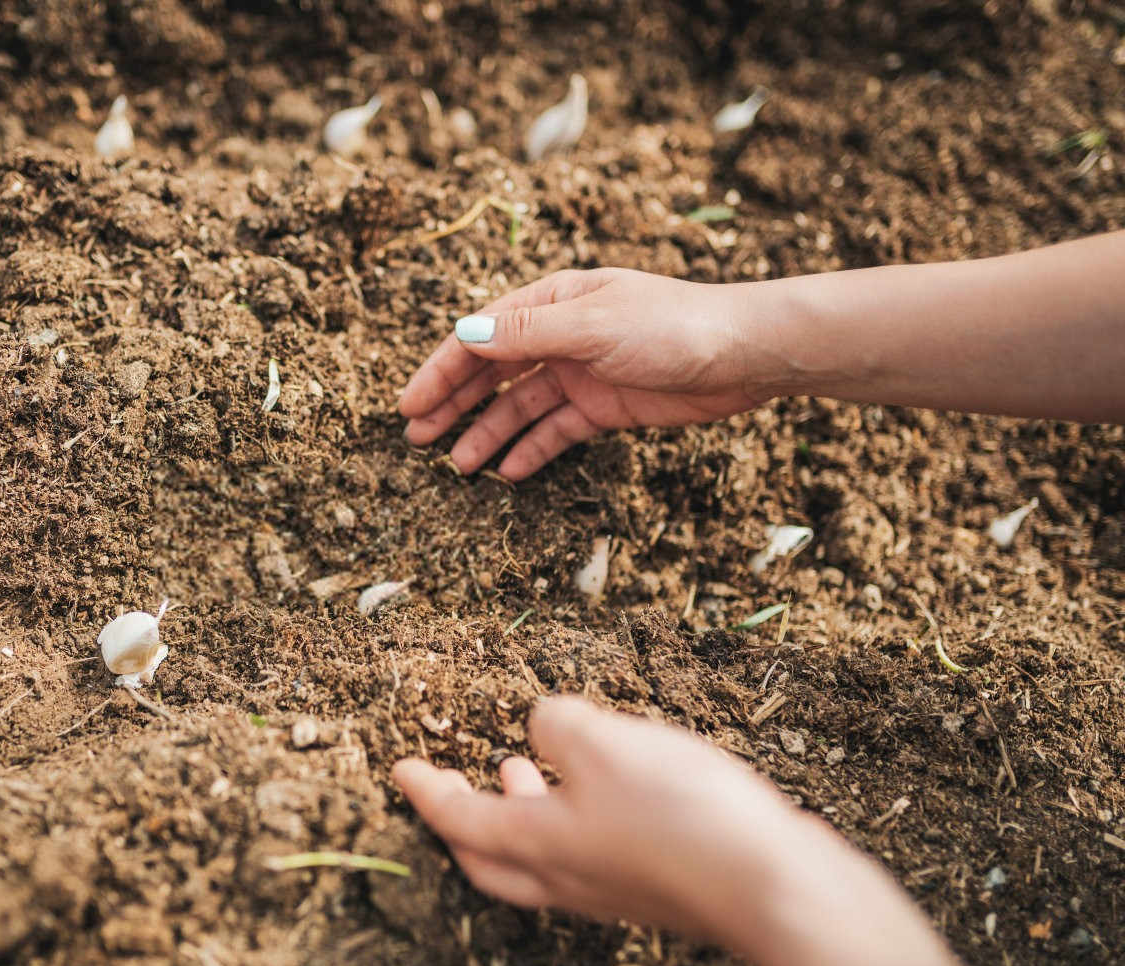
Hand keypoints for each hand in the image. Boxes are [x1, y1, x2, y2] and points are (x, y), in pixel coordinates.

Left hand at [392, 696, 824, 944]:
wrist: (774, 889)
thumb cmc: (683, 818)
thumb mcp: (607, 743)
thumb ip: (560, 722)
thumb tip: (544, 722)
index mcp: (539, 845)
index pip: (458, 820)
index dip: (426, 790)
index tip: (400, 768)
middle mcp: (568, 878)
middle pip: (492, 859)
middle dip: (463, 819)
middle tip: (451, 784)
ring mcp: (615, 890)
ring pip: (542, 858)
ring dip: (520, 815)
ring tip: (520, 769)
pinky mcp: (659, 887)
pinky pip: (592, 857)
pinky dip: (575, 821)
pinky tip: (604, 788)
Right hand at [399, 269, 775, 479]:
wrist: (746, 354)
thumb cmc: (673, 326)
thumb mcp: (593, 327)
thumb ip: (528, 336)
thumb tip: (464, 335)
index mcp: (553, 302)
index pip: (481, 337)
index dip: (441, 369)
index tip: (409, 405)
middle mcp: (562, 335)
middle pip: (493, 372)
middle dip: (454, 404)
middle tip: (417, 439)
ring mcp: (583, 372)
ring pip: (521, 405)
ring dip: (489, 432)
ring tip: (459, 465)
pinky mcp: (606, 405)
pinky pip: (557, 429)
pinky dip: (533, 449)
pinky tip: (509, 472)